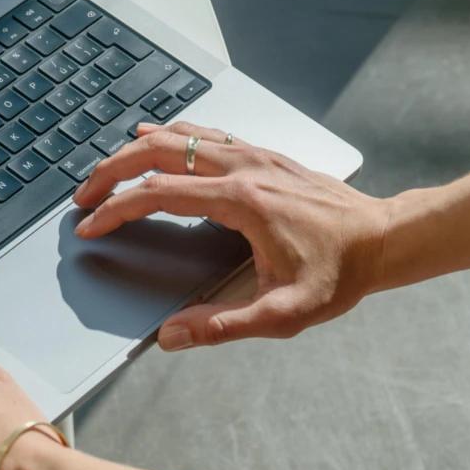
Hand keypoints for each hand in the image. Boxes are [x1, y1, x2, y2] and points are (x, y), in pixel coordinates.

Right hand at [73, 121, 389, 349]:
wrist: (384, 238)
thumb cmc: (339, 274)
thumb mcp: (284, 313)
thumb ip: (224, 326)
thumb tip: (172, 336)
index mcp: (241, 201)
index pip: (158, 194)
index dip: (116, 209)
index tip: (91, 226)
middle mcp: (243, 168)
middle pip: (159, 152)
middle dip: (112, 170)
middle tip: (85, 194)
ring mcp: (254, 155)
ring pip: (181, 135)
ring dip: (137, 148)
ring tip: (107, 166)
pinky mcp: (264, 154)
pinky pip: (207, 134)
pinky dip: (173, 133)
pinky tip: (159, 135)